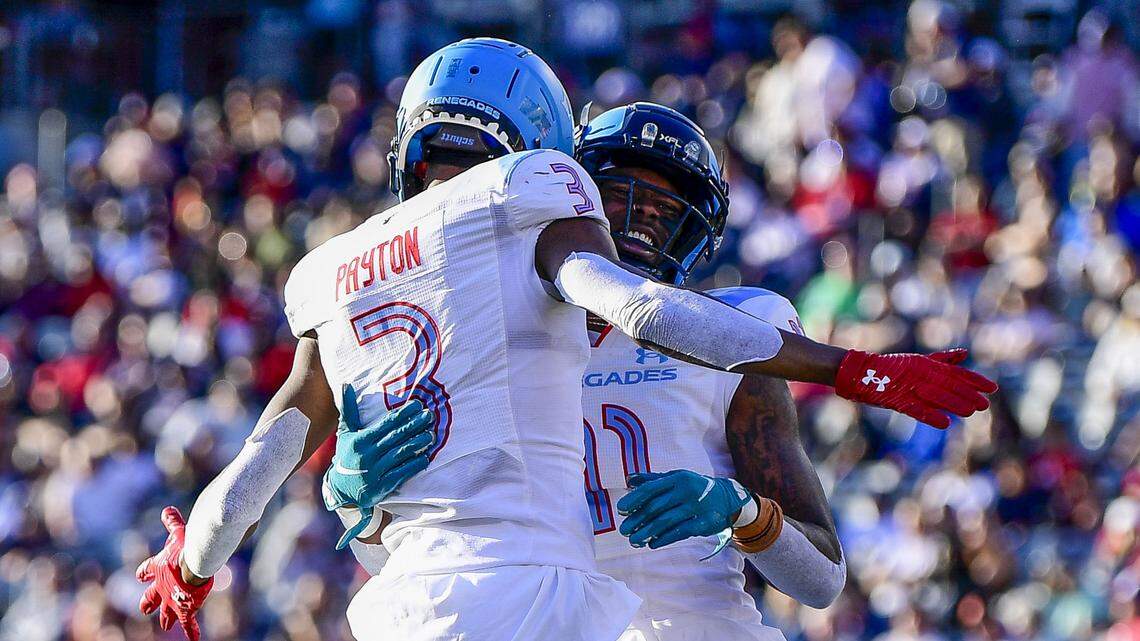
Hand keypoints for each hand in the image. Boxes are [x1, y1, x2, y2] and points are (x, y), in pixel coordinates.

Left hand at [136, 507, 213, 640]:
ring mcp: (173, 600)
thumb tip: (167, 509)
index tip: (140, 574)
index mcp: (158, 569)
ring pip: (166, 614)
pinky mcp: (186, 609)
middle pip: (150, 599)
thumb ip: (172, 522)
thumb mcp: (178, 532)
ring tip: (166, 623)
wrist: (195, 563)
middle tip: (144, 607)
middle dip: (148, 603)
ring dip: (167, 618)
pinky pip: (189, 624)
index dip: (143, 572)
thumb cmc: (187, 546)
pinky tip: (194, 640)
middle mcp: (162, 588)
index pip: (145, 571)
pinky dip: (192, 632)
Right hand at [323, 385, 433, 547]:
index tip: (418, 405)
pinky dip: (413, 466)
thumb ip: (349, 410)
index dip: (403, 414)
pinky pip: (400, 474)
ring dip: (416, 444)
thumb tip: (346, 384)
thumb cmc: (346, 456)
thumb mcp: (345, 433)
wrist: (339, 490)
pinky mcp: (380, 487)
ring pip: (399, 455)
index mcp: (360, 440)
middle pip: (395, 437)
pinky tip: (425, 459)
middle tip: (430, 416)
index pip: (386, 424)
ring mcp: (374, 472)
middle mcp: (367, 455)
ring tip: (431, 435)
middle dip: (414, 425)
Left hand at [615, 470, 752, 549]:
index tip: (621, 510)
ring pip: (666, 522)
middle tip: (624, 531)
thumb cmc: (695, 487)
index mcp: (677, 478)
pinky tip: (652, 543)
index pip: (651, 488)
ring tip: (634, 540)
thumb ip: (653, 480)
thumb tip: (629, 480)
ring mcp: (696, 507)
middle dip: (637, 520)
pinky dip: (664, 539)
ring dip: (647, 532)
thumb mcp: (676, 478)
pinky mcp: (704, 522)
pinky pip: (680, 532)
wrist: (727, 498)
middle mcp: (686, 490)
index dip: (634, 500)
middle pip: (656, 507)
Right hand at [835, 348, 996, 428]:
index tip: (992, 388)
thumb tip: (964, 353)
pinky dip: (930, 415)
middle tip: (984, 404)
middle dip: (968, 394)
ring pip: (936, 395)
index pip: (955, 372)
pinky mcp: (897, 398)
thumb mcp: (918, 360)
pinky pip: (916, 408)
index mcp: (926, 364)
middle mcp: (920, 373)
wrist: (860, 372)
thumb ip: (942, 359)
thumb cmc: (890, 368)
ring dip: (954, 403)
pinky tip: (944, 423)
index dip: (974, 380)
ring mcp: (909, 386)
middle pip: (949, 384)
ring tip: (970, 412)